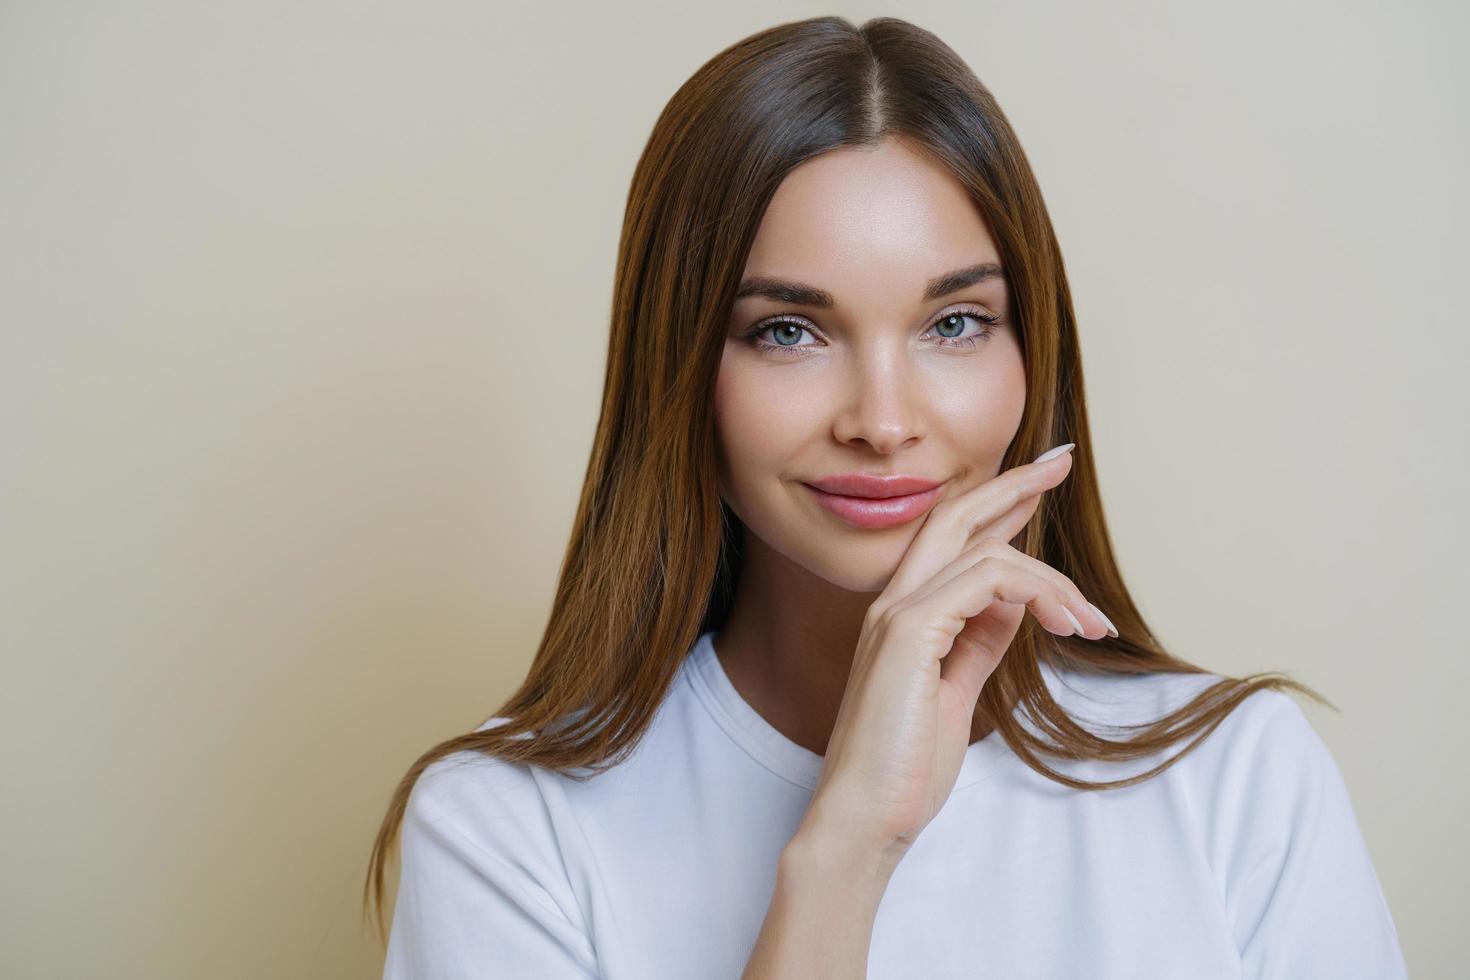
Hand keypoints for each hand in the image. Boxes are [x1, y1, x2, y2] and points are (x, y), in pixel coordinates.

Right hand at [800, 443, 1115, 863]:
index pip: (953, 541)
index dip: (999, 505)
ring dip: (1055, 581)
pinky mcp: (909, 634)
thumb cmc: (903, 768)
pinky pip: (985, 582)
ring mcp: (896, 615)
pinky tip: (1065, 624)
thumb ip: (978, 643)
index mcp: (901, 617)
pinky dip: (1036, 594)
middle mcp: (893, 603)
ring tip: (1093, 623)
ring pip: (986, 553)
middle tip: (1064, 457)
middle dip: (1015, 483)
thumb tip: (1015, 605)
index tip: (1041, 480)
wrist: (862, 818)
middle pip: (956, 516)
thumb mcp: (955, 694)